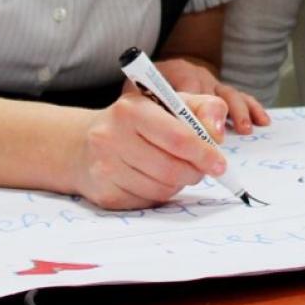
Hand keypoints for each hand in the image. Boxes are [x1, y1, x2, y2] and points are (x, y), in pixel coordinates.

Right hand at [69, 90, 230, 208]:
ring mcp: (105, 168)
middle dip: (194, 172)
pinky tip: (154, 179)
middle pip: (171, 168)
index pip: (177, 138)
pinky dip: (159, 194)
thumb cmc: (137, 121)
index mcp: (132, 109)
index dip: (204, 153)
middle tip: (201, 169)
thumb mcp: (170, 102)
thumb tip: (217, 134)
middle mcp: (112, 137)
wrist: (84, 144)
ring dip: (178, 183)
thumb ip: (204, 108)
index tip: (220, 163)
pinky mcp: (104, 194)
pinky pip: (147, 202)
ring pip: (161, 189)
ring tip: (175, 170)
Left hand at [155, 57, 269, 134]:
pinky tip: (263, 120)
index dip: (194, 109)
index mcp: (176, 72)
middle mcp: (198, 75)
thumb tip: (165, 127)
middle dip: (219, 113)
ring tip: (245, 129)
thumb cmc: (146, 97)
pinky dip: (252, 108)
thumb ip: (151, 108)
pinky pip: (242, 98)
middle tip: (220, 136)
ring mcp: (213, 84)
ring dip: (239, 112)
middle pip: (212, 91)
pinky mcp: (224, 93)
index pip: (187, 84)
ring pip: (229, 94)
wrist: (157, 85)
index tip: (197, 130)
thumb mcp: (143, 98)